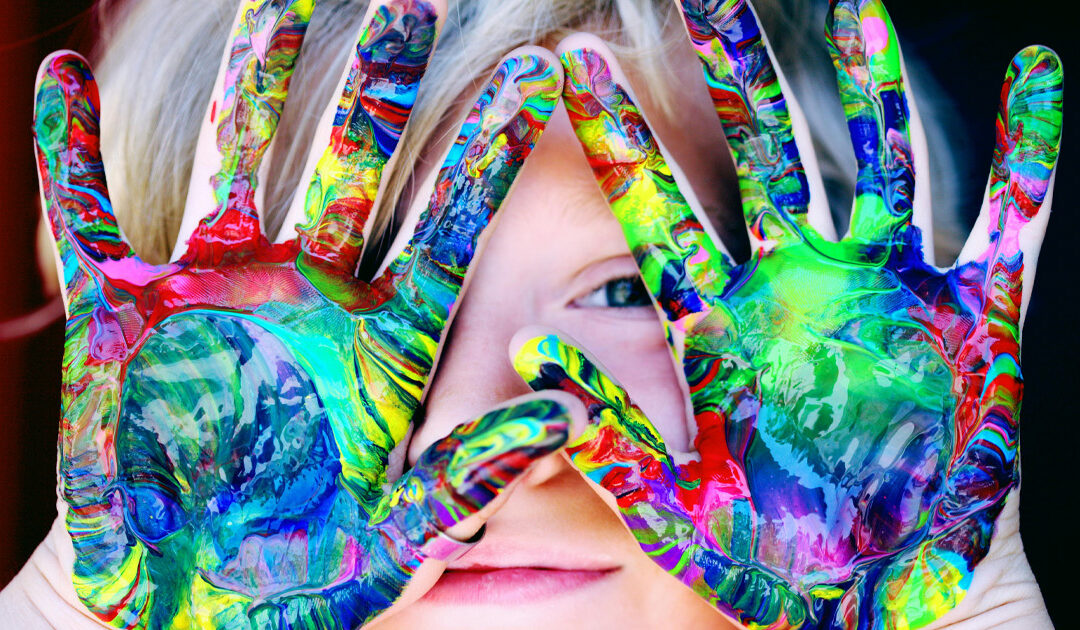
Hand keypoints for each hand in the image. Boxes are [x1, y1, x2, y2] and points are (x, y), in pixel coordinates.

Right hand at [33, 0, 564, 626]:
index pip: (450, 226)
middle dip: (379, 84)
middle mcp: (307, 293)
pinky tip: (56, 82)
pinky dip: (65, 154)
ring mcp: (215, 288)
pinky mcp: (122, 312)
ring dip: (254, 79)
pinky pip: (86, 215)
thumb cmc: (300, 575)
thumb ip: (476, 470)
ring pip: (240, 157)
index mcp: (381, 340)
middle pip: (353, 165)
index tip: (538, 72)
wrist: (187, 603)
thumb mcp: (399, 533)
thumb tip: (568, 410)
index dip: (489, 152)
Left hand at [513, 0, 1062, 626]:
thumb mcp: (675, 504)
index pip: (658, 211)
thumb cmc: (774, 563)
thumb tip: (525, 361)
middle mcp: (801, 286)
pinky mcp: (976, 315)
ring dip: (872, 80)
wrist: (879, 600)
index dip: (616, 138)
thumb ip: (608, 433)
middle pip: (760, 153)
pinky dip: (1032, 151)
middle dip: (735, 70)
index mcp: (725, 323)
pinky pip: (1010, 218)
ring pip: (879, 159)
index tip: (568, 64)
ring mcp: (888, 290)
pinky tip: (1039, 74)